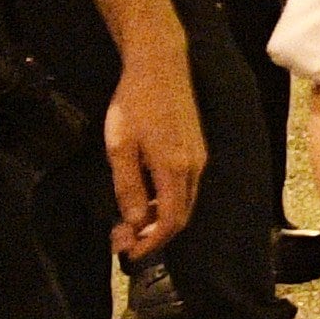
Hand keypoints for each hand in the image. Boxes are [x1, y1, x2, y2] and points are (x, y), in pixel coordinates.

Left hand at [104, 46, 208, 258]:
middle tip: (122, 240)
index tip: (128, 253)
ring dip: (157, 218)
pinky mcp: (195, 149)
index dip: (151, 243)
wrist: (161, 65)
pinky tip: (143, 196)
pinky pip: (184, 187)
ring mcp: (198, 158)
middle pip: (180, 216)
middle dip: (152, 235)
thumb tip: (134, 223)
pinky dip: (164, 201)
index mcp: (176, 170)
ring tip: (128, 221)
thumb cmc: (135, 103)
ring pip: (182, 202)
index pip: (170, 222)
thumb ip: (128, 187)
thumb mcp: (121, 146)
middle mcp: (194, 168)